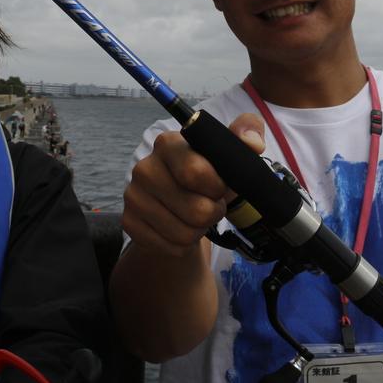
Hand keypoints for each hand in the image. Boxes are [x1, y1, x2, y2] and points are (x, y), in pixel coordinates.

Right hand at [121, 112, 264, 257]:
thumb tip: (253, 143)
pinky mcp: (129, 223)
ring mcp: (133, 196)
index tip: (220, 185)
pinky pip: (171, 247)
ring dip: (199, 230)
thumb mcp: (229, 152)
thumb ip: (247, 135)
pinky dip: (183, 244)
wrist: (178, 204)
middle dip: (213, 212)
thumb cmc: (207, 176)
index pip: (196, 173)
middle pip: (195, 210)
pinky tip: (179, 227)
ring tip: (195, 216)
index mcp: (168, 144)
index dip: (217, 187)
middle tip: (210, 203)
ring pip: (184, 234)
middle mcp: (144, 168)